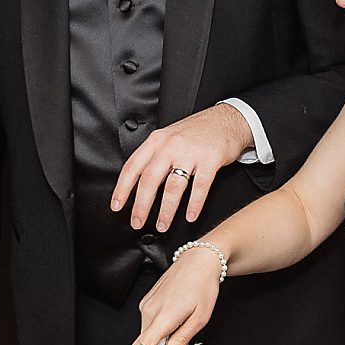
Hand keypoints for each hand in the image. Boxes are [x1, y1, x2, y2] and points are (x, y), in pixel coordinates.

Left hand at [111, 104, 251, 232]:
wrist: (227, 119)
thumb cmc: (198, 132)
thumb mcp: (170, 137)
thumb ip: (155, 156)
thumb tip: (139, 183)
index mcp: (156, 141)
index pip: (133, 166)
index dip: (122, 188)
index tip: (117, 206)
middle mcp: (170, 146)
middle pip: (150, 179)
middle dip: (141, 205)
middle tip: (137, 222)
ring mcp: (191, 153)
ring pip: (173, 186)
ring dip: (166, 210)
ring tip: (162, 225)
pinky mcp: (210, 160)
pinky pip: (200, 187)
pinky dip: (194, 204)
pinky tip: (190, 216)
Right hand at [133, 246, 223, 344]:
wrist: (198, 261)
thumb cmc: (203, 286)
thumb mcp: (199, 319)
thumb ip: (181, 341)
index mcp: (162, 317)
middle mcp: (148, 311)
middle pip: (144, 344)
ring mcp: (145, 305)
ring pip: (146, 334)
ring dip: (160, 339)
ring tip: (180, 329)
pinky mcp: (146, 301)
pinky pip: (148, 323)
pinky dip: (159, 328)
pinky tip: (175, 319)